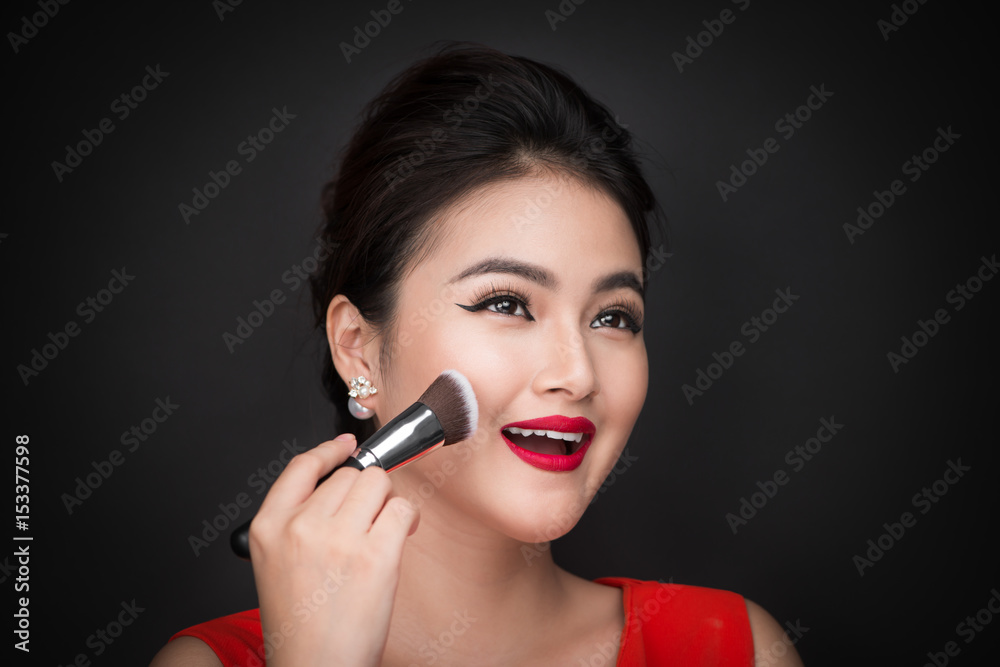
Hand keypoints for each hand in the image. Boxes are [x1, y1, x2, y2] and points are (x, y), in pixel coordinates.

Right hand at [248, 433, 418, 666]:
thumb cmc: (301, 627)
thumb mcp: (276, 564)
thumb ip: (298, 523)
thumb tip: (341, 490)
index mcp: (270, 527)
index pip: (302, 466)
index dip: (329, 451)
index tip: (346, 446)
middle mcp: (301, 526)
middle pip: (350, 475)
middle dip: (366, 493)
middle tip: (370, 520)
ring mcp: (338, 538)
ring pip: (378, 484)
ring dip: (387, 502)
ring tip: (384, 530)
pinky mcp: (375, 554)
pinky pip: (402, 508)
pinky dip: (408, 518)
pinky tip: (401, 537)